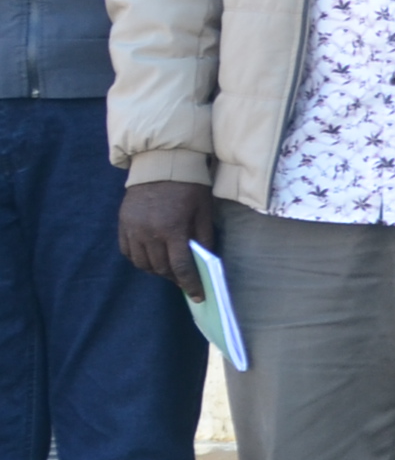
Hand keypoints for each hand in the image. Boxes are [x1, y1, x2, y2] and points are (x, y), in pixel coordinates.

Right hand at [118, 178, 215, 296]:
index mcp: (173, 229)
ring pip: (143, 263)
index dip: (190, 284)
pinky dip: (140, 260)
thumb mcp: (204, 210)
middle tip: (185, 280)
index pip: (181, 267)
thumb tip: (206, 261)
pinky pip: (128, 252)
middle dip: (174, 278)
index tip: (197, 296)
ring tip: (169, 270)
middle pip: (161, 268)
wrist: (160, 164)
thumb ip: (204, 237)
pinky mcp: (123, 224)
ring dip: (157, 271)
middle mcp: (149, 233)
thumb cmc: (189, 186)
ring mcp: (133, 229)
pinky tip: (151, 259)